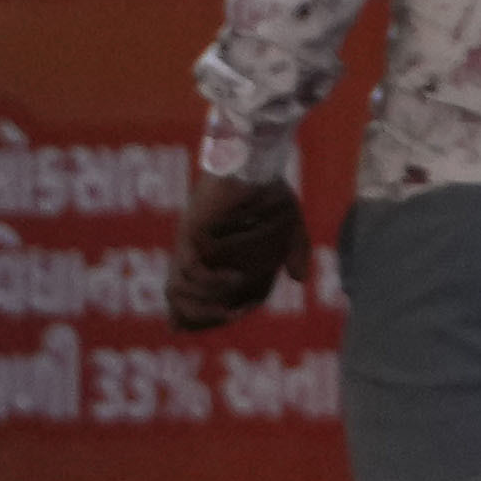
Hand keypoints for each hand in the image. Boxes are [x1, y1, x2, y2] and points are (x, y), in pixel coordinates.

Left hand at [166, 170, 306, 330]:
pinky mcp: (191, 232)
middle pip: (183, 300)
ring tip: (228, 310)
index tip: (233, 315)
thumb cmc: (268, 190)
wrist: (254, 162)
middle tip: (228, 317)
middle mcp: (197, 254)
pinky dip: (211, 281)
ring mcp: (192, 244)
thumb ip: (294, 252)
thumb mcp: (289, 225)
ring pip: (180, 290)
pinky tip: (234, 279)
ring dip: (204, 306)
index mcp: (213, 258)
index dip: (212, 315)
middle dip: (200, 317)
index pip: (206, 296)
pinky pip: (191, 268)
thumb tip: (299, 280)